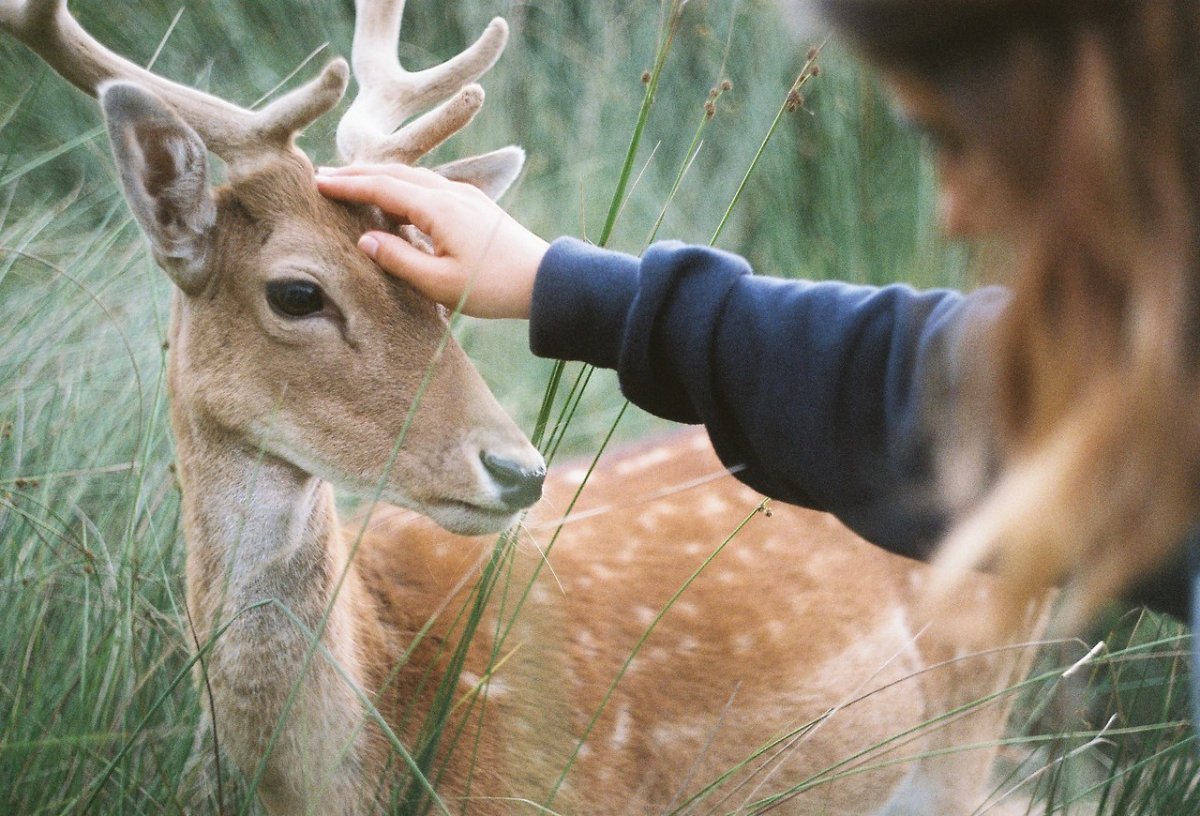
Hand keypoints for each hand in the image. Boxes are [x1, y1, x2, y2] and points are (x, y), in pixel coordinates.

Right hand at [315, 164, 548, 318]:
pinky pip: (430, 187)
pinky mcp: (474, 206)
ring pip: (413, 178)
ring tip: (352, 185)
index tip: (316, 183)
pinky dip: (403, 187)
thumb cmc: (493, 287)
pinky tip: (396, 202)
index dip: (347, 185)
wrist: (545, 280)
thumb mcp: (440, 283)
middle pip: (394, 174)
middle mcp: (450, 193)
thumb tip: (364, 239)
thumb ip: (399, 260)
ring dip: (380, 179)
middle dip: (357, 174)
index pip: (381, 188)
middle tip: (323, 177)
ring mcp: (465, 197)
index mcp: (438, 208)